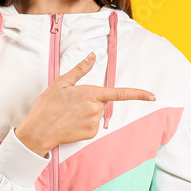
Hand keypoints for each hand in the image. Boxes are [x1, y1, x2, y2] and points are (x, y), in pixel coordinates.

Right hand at [15, 53, 155, 155]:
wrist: (38, 131)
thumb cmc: (48, 106)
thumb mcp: (61, 83)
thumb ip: (80, 69)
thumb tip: (92, 56)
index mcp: (90, 94)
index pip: (119, 93)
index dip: (138, 94)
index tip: (152, 96)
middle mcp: (95, 109)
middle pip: (102, 102)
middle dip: (91, 101)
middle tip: (71, 104)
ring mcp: (94, 123)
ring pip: (97, 113)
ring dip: (87, 112)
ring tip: (69, 113)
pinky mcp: (91, 134)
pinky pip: (93, 125)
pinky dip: (84, 123)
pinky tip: (71, 123)